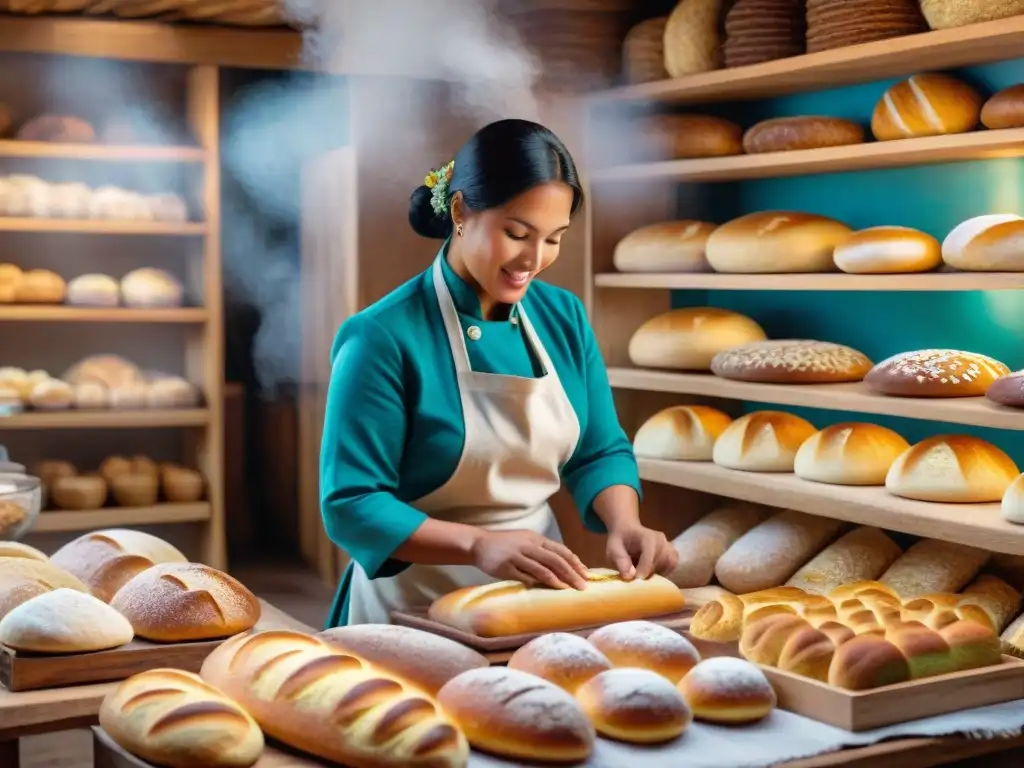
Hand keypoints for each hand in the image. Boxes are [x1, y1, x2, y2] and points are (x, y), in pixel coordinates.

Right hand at [470, 530, 589, 589]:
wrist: (479, 544)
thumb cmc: (506, 544)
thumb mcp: (526, 541)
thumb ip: (542, 551)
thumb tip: (564, 566)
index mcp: (535, 539)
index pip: (560, 550)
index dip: (575, 562)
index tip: (586, 574)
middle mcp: (528, 545)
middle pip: (554, 560)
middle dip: (571, 573)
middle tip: (582, 586)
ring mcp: (516, 556)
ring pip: (541, 568)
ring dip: (556, 580)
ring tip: (567, 589)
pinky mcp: (505, 567)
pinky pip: (524, 577)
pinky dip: (536, 583)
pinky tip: (544, 590)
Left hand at [606, 524, 677, 580]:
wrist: (627, 531)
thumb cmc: (620, 539)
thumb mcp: (613, 547)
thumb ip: (620, 559)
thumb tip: (629, 576)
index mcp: (647, 536)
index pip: (650, 553)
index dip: (644, 568)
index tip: (636, 578)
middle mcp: (661, 539)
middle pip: (661, 560)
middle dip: (650, 572)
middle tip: (638, 578)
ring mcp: (668, 545)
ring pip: (669, 563)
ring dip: (658, 572)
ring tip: (645, 574)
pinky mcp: (671, 552)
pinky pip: (672, 564)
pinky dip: (664, 571)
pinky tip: (653, 572)